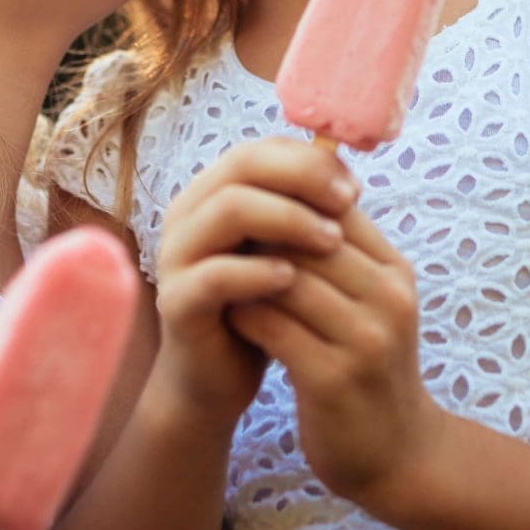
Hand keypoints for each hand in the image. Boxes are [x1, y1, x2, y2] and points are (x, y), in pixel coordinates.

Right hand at [150, 137, 358, 425]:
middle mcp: (188, 214)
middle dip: (303, 179)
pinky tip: (292, 280)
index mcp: (212, 194)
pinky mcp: (177, 301)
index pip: (259, 149)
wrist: (214, 380)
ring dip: (288, 219)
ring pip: (229, 209)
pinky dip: (258, 272)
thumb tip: (349, 180)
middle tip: (347, 204)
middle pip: (243, 165)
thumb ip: (303, 216)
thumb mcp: (283, 254)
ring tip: (331, 242)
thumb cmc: (258, 308)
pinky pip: (216, 274)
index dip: (309, 160)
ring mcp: (176, 255)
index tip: (353, 188)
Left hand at [223, 202, 443, 511]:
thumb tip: (284, 197)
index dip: (287, 205)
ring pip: (287, 279)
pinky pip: (274, 328)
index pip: (336, 209)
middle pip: (310, 239)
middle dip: (261, 236)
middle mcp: (388, 300)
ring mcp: (365, 341)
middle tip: (222, 237)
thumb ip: (339, 256)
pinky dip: (246, 316)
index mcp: (396, 272)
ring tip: (221, 272)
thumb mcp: (371, 303)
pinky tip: (231, 316)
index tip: (249, 211)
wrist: (396, 454)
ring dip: (246, 273)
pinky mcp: (334, 379)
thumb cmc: (369, 368)